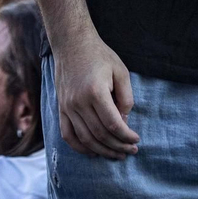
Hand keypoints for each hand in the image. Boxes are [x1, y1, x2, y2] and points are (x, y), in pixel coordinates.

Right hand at [52, 33, 139, 158]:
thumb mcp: (121, 71)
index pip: (113, 124)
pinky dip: (80, 147)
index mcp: (95, 92)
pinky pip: (68, 135)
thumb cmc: (100, 56)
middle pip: (100, 135)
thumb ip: (126, 98)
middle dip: (118, 146)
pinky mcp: (61, 108)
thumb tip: (124, 122)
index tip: (136, 140)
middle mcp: (78, 102)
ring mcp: (67, 107)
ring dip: (102, 151)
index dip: (126, 136)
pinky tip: (93, 152)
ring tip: (117, 154)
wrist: (72, 44)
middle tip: (131, 150)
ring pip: (85, 139)